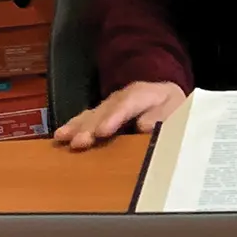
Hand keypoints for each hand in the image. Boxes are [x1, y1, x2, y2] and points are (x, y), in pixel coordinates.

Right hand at [53, 81, 185, 150]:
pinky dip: (73, 126)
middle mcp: (123, 96)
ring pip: (92, 113)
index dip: (114, 117)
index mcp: (145, 94)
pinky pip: (86, 118)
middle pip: (105, 110)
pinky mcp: (101, 112)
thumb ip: (161, 118)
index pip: (128, 104)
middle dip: (91, 126)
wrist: (165, 97)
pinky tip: (60, 136)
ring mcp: (110, 103)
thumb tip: (144, 127)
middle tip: (79, 142)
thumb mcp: (176, 111)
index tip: (102, 131)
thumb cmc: (171, 108)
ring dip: (77, 127)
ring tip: (62, 138)